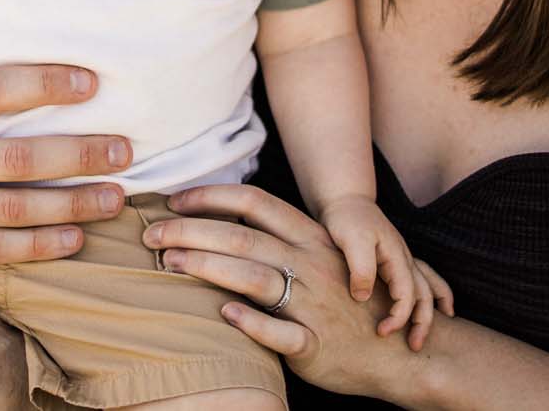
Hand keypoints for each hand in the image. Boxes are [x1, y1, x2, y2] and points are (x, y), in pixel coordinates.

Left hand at [146, 183, 455, 396]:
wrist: (397, 352)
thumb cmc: (349, 303)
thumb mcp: (321, 261)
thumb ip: (280, 242)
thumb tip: (224, 226)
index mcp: (310, 238)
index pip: (254, 203)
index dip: (211, 197)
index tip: (173, 200)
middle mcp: (310, 264)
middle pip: (242, 236)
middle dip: (191, 230)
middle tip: (151, 234)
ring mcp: (312, 304)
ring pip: (255, 277)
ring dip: (207, 267)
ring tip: (169, 263)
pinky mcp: (314, 344)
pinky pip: (280, 332)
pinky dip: (252, 322)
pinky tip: (224, 315)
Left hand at [317, 194, 438, 341]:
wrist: (344, 199)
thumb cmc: (347, 218)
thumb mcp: (351, 240)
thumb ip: (360, 267)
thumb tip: (363, 297)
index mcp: (396, 257)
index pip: (407, 294)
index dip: (399, 316)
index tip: (383, 332)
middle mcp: (404, 259)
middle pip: (424, 295)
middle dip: (423, 322)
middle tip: (416, 347)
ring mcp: (401, 259)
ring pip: (427, 287)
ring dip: (430, 310)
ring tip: (432, 331)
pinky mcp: (392, 261)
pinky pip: (418, 281)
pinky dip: (427, 295)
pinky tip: (423, 307)